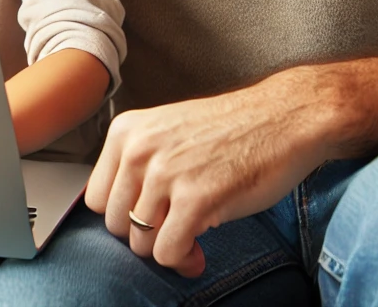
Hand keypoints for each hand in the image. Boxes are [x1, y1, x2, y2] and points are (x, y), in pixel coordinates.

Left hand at [86, 68, 334, 276]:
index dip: (124, 215)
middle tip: (175, 231)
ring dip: (167, 250)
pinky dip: (183, 259)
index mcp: (125, 131)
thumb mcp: (166, 134)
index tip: (152, 216)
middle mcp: (137, 149)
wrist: (281, 118)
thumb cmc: (228, 130)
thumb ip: (139, 166)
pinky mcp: (195, 198)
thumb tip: (124, 219)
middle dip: (144, 236)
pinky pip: (168, 252)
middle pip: (115, 225)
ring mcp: (165, 173)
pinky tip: (201, 248)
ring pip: (140, 243)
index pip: (97, 198)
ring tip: (193, 239)